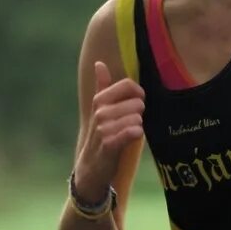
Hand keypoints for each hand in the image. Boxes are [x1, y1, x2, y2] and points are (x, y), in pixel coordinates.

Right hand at [75, 60, 142, 206]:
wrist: (91, 166)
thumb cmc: (101, 134)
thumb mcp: (99, 109)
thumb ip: (102, 86)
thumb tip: (99, 63)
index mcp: (100, 100)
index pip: (128, 85)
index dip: (138, 94)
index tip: (136, 104)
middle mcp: (100, 112)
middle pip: (137, 102)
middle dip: (139, 114)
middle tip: (129, 124)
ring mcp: (104, 128)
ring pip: (138, 118)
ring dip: (138, 127)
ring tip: (127, 134)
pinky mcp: (110, 144)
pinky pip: (134, 132)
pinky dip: (137, 135)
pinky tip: (131, 139)